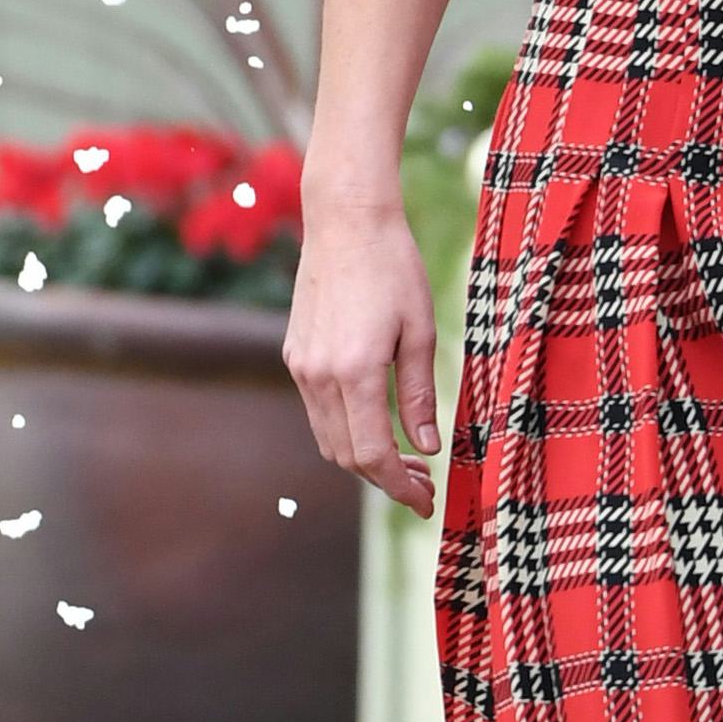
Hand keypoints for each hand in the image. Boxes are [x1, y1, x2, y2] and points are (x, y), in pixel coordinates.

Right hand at [284, 196, 443, 514]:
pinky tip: (376, 422)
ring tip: (405, 458)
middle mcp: (319, 375)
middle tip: (423, 484)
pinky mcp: (294, 354)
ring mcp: (301, 365)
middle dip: (385, 479)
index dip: (400, 487)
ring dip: (363, 458)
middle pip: (346, 456)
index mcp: (355, 372)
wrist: (345, 220)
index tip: (426, 501)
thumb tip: (427, 446)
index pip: (373, 455)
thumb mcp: (422, 331)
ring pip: (327, 437)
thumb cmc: (394, 268)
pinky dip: (345, 430)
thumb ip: (421, 394)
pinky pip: (317, 410)